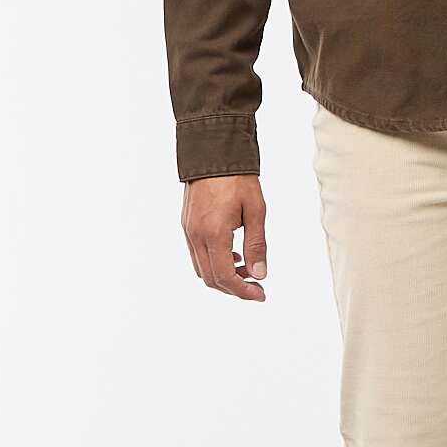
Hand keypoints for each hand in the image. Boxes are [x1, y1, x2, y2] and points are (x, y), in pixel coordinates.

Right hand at [182, 174, 268, 301]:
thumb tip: (260, 274)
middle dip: (234, 287)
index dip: (243, 291)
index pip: (224, 276)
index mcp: (214, 233)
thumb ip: (257, 245)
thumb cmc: (238, 178)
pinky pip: (197, 255)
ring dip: (223, 276)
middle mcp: (196, 235)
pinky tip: (232, 255)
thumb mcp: (256, 211)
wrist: (213, 152)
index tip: (260, 294)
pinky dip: (214, 263)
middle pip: (211, 278)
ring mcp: (188, 231)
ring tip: (247, 269)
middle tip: (257, 286)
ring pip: (201, 269)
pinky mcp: (187, 225)